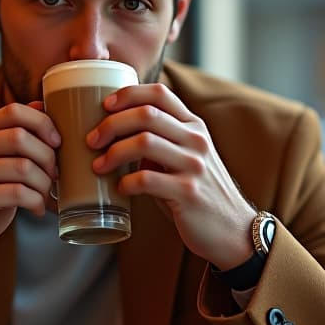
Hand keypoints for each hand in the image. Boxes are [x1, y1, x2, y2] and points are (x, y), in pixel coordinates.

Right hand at [0, 102, 59, 323]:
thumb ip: (15, 136)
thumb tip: (42, 103)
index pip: (14, 111)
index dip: (43, 123)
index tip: (58, 142)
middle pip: (21, 137)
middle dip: (48, 157)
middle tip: (55, 177)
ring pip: (24, 166)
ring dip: (44, 184)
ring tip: (45, 196)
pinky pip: (19, 192)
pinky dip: (37, 202)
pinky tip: (36, 210)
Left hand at [87, 83, 255, 269]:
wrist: (232, 230)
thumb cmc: (198, 193)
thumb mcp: (185, 159)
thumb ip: (161, 142)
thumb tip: (114, 134)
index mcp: (194, 127)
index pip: (160, 94)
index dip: (129, 94)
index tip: (105, 106)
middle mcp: (196, 141)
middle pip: (146, 115)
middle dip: (111, 124)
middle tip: (92, 140)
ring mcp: (194, 166)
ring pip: (144, 142)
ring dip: (113, 153)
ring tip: (98, 165)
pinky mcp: (188, 193)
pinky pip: (147, 179)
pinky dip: (126, 182)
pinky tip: (120, 188)